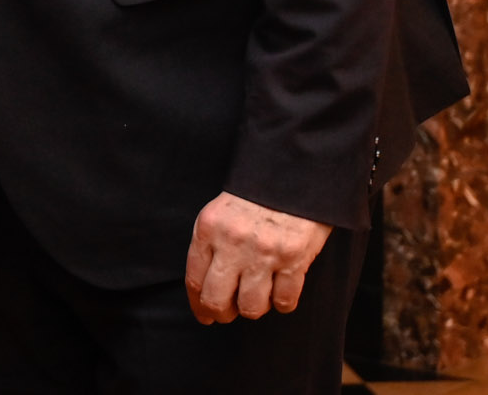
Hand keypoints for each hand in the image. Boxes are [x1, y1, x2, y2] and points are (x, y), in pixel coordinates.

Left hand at [184, 192, 330, 322]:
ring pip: (251, 307)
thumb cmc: (255, 195)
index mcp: (208, 229)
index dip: (198, 305)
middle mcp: (232, 243)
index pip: (194, 280)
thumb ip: (211, 244)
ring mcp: (263, 252)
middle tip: (230, 312)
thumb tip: (207, 285)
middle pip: (217, 300)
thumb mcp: (220, 212)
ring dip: (255, 308)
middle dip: (222, 313)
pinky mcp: (293, 258)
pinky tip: (282, 292)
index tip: (205, 315)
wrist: (292, 173)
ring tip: (260, 296)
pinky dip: (283, 303)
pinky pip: (284, 301)